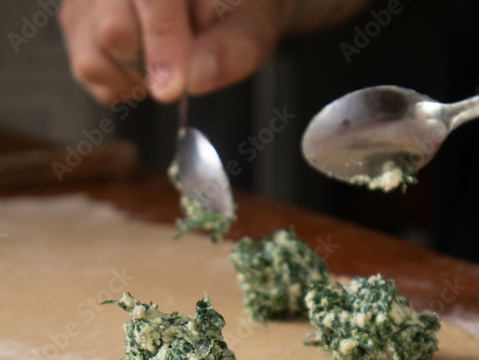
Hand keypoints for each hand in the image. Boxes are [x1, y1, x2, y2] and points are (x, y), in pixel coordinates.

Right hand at [58, 0, 371, 104]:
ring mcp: (87, 1)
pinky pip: (91, 76)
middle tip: (187, 56)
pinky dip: (123, 83)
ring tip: (168, 58)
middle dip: (155, 62)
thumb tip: (194, 78)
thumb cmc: (239, 4)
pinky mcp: (78, 25)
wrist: (224, 0)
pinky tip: (149, 63)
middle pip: (113, 32)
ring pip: (92, 61)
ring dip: (137, 76)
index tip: (173, 88)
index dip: (163, 43)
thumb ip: (232, 46)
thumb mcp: (256, 21)